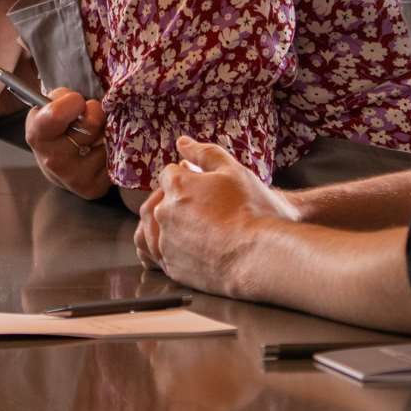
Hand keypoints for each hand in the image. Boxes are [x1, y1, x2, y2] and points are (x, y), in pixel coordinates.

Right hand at [23, 88, 111, 199]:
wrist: (55, 161)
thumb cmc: (55, 125)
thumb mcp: (48, 105)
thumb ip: (64, 98)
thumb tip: (90, 105)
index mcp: (38, 136)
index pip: (57, 115)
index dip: (73, 102)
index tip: (76, 103)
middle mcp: (54, 161)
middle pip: (91, 124)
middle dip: (95, 114)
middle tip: (87, 118)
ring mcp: (75, 178)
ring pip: (108, 140)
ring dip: (105, 133)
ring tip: (93, 137)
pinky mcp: (94, 188)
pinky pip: (116, 157)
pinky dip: (111, 150)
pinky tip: (98, 151)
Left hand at [134, 138, 293, 292]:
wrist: (260, 257)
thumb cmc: (251, 212)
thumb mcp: (234, 171)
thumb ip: (205, 153)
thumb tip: (182, 142)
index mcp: (177, 186)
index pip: (170, 174)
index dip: (186, 177)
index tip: (201, 185)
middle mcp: (164, 213)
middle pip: (159, 200)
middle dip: (174, 199)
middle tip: (198, 206)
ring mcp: (165, 242)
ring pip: (150, 229)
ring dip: (162, 223)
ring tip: (185, 226)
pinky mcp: (172, 267)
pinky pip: (153, 256)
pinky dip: (160, 248)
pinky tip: (173, 247)